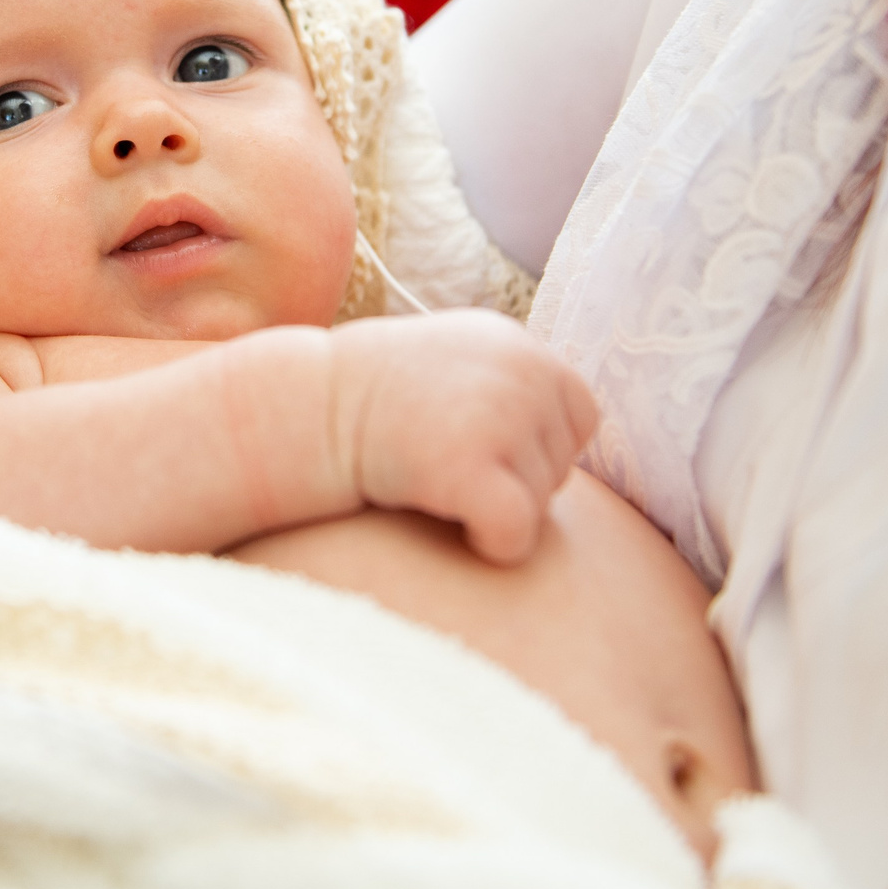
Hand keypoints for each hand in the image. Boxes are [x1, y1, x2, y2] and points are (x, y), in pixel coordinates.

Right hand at [327, 310, 598, 563]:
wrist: (308, 412)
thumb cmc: (377, 401)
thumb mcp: (457, 363)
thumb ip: (513, 381)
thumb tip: (579, 429)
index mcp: (521, 345)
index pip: (579, 416)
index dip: (534, 445)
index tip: (475, 443)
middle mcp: (522, 372)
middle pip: (561, 462)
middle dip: (515, 478)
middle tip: (443, 459)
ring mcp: (500, 416)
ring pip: (540, 502)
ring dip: (494, 505)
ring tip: (432, 474)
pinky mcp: (472, 466)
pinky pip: (516, 533)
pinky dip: (489, 543)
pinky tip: (445, 516)